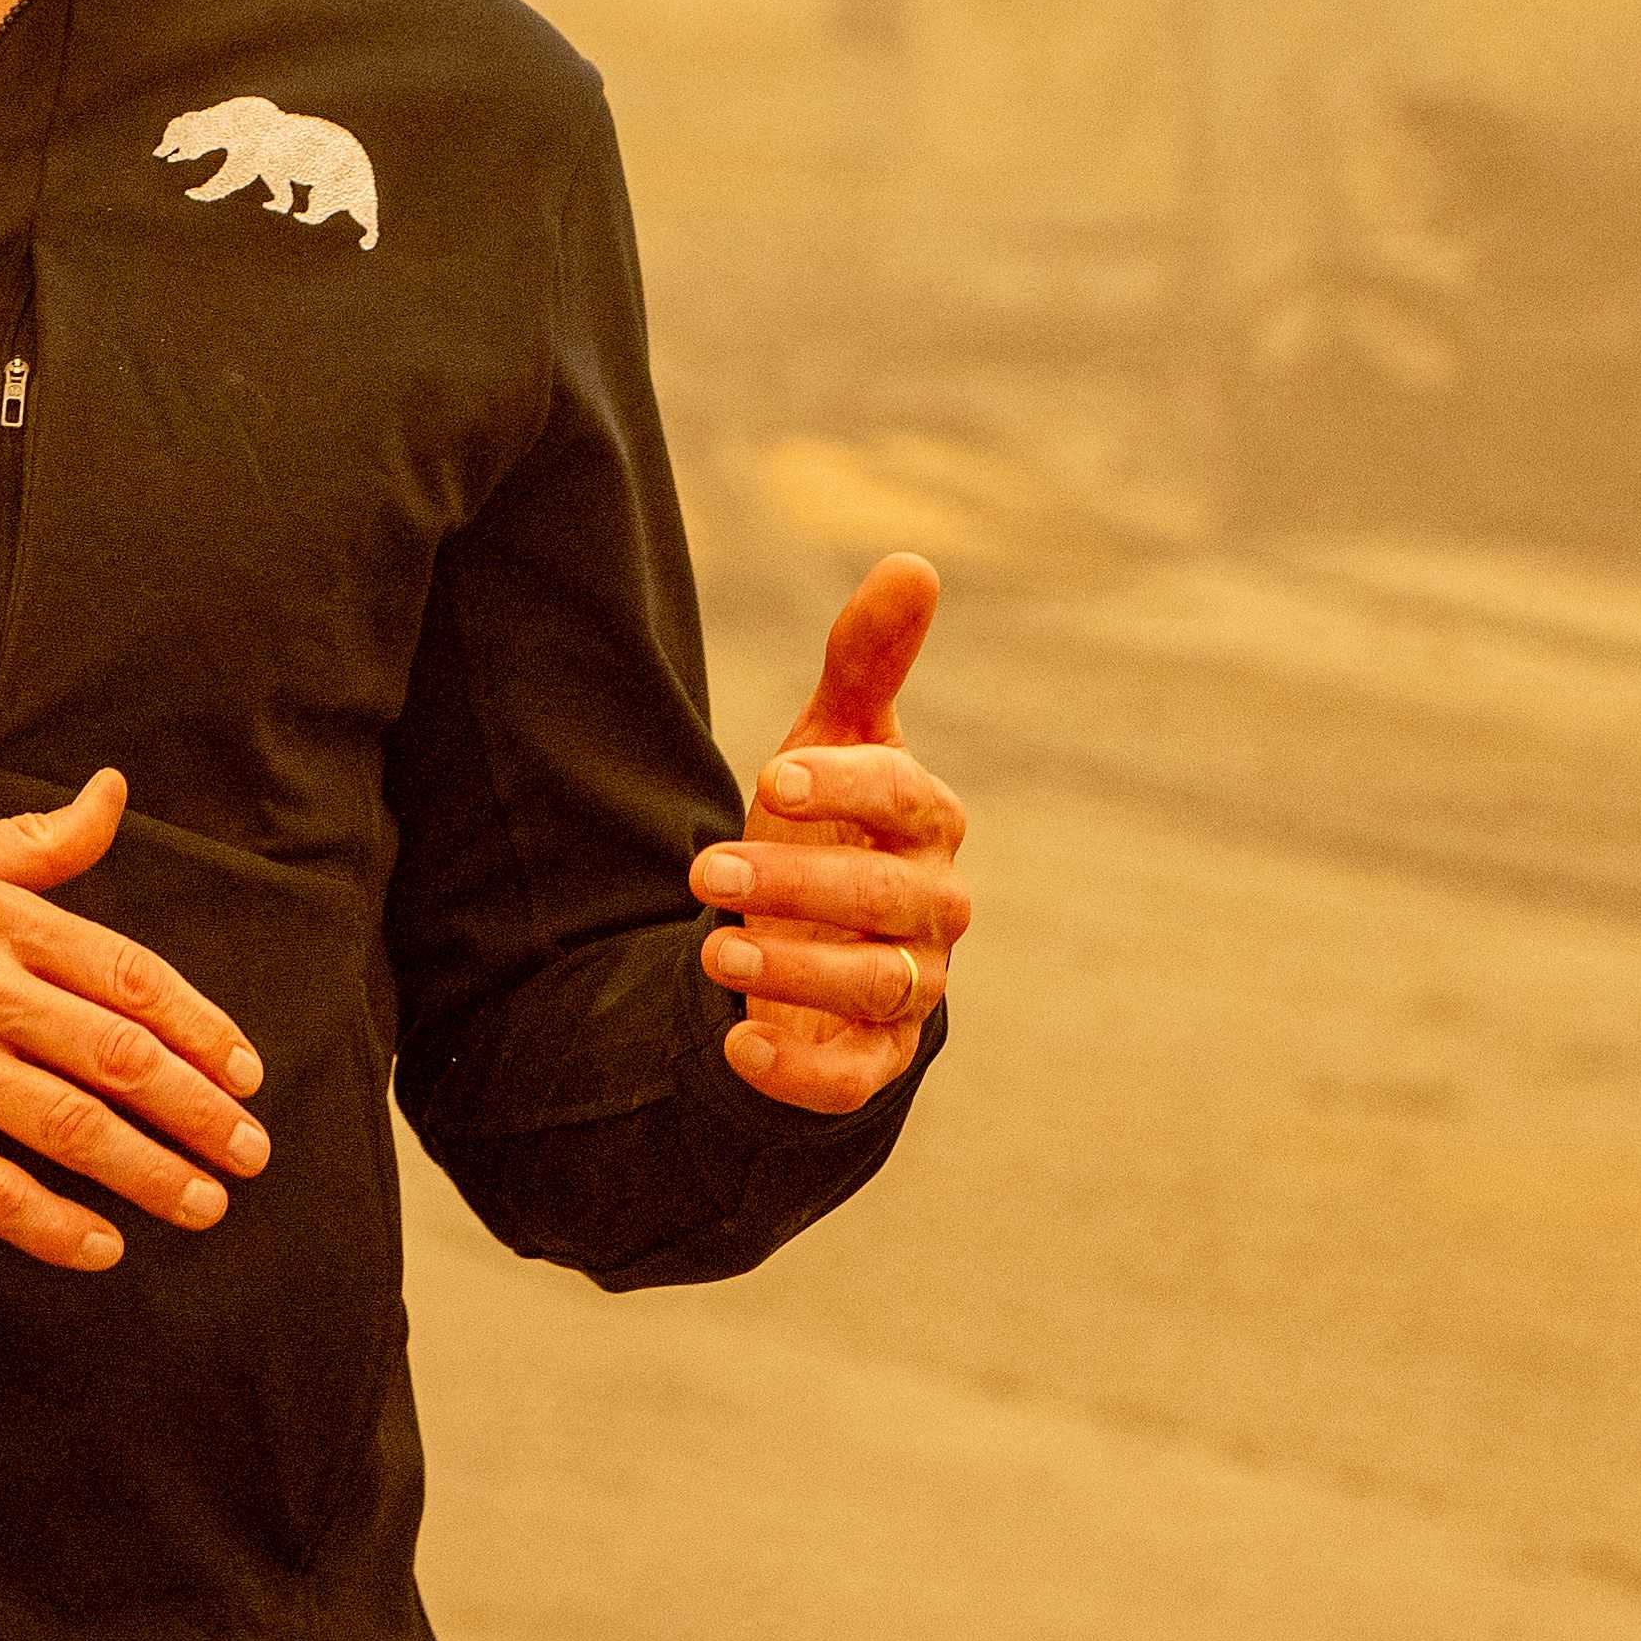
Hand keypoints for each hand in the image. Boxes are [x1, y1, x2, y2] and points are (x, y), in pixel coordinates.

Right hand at [0, 769, 271, 1271]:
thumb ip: (33, 843)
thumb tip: (111, 795)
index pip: (127, 976)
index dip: (202, 1029)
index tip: (245, 1072)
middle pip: (115, 1057)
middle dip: (197, 1112)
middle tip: (247, 1153)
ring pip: (66, 1126)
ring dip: (149, 1172)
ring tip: (202, 1203)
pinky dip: (50, 1224)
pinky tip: (99, 1245)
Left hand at [705, 553, 966, 1113]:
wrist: (809, 933)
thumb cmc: (825, 824)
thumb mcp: (830, 739)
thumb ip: (865, 661)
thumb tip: (912, 562)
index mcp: (923, 824)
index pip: (907, 799)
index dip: (848, 786)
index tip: (770, 774)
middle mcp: (932, 906)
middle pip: (891, 900)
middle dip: (802, 885)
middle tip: (707, 873)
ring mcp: (912, 984)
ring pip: (880, 987)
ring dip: (798, 971)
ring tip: (715, 953)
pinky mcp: (877, 1055)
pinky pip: (855, 1078)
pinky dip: (803, 1072)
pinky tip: (736, 1047)